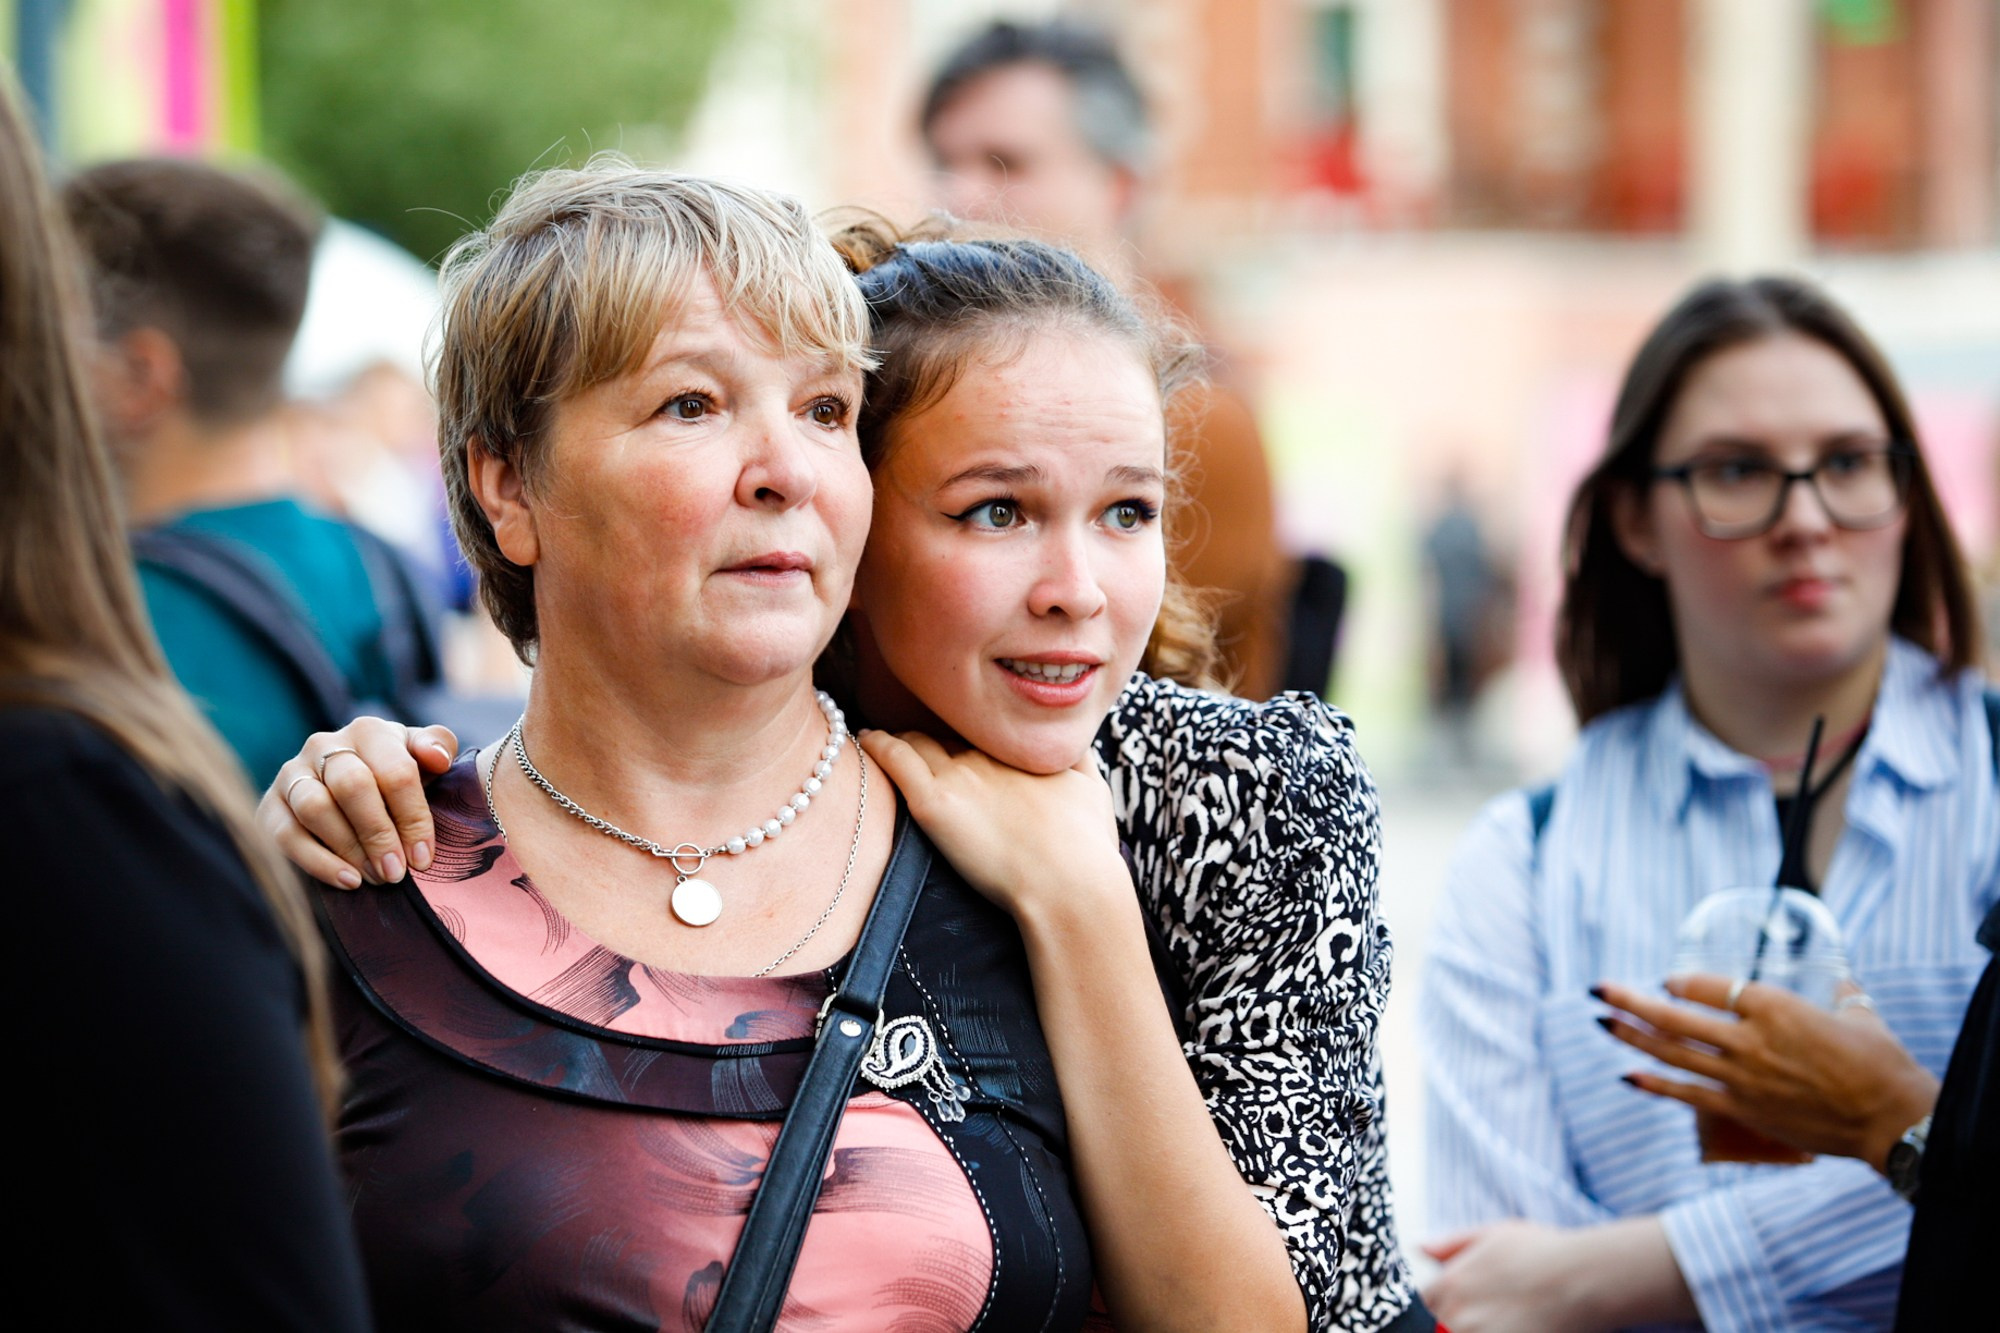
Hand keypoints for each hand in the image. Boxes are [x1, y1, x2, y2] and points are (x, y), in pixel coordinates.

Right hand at [257, 719, 455, 887]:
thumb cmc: (393, 778)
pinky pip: (285, 835)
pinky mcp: (269, 805)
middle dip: (378, 834)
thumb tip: (437, 758)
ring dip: (348, 848)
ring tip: (374, 877)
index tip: (423, 857)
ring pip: (315, 808)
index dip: (413, 817)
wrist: (347, 793)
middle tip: (396, 872)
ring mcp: (291, 773)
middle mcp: (325, 745)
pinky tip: (348, 881)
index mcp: (369, 731)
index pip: (395, 771)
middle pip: (352, 786)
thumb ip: (436, 747)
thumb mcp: (420, 759)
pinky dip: (318, 862)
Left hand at [857, 729, 1127, 920]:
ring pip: (917, 740)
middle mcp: (988, 753)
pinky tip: (866, 739)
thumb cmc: (1086, 845)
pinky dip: (878, 745)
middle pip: (948, 730)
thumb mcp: (1094, 789)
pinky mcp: (934, 803)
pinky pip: (895, 759)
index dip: (966, 727)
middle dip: (932, 731)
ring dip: (901, 736)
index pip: (981, 725)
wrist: (1071, 883)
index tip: (956, 729)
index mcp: (1021, 750)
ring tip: (880, 732)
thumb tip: (1073, 739)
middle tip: (912, 730)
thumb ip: (1080, 758)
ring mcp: (959, 775)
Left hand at [1422, 1221, 1607, 1332]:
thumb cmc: (1543, 1253)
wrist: (1584, 1281)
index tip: (1472, 1296)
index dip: (1448, 1298)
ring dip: (1485, 1327)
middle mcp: (1458, 1315)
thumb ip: (1451, 1244)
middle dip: (1467, 1316)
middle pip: (1447, 1323)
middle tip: (1500, 1305)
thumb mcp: (1493, 1234)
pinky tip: (1524, 1325)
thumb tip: (1421, 1248)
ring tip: (1516, 1316)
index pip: (1427, 1301)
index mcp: (1450, 1285)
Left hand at [1595, 974, 1938, 1170]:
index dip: (1681, 984)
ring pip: (1672, 1053)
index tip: (1666, 982)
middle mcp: (1748, 1038)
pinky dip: (1655, 1084)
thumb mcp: (1861, 1018)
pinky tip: (1627, 1076)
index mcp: (1773, 1005)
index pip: (1709, 987)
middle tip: (1598, 988)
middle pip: (1674, 1017)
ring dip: (1631, 1037)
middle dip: (1629, 1000)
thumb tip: (1845, 985)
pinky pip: (1688, 1094)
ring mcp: (1741, 1076)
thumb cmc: (1881, 1064)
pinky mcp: (1743, 1110)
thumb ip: (1844, 997)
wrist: (1890, 1119)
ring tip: (1601, 1022)